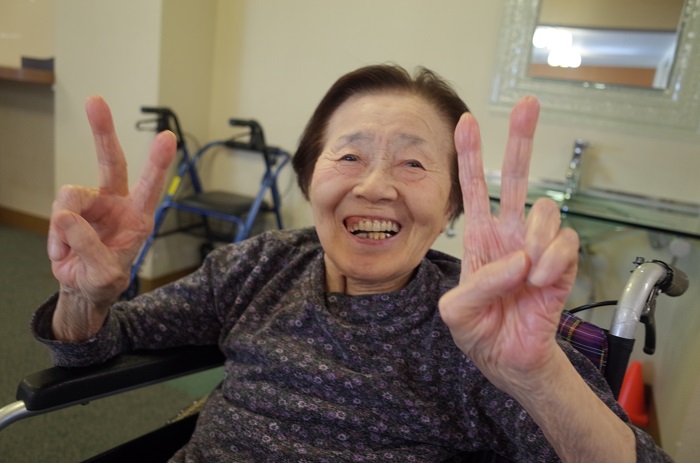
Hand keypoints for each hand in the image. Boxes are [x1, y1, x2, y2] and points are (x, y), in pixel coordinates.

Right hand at [48, 96, 175, 306]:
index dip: (158, 162)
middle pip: (110, 161)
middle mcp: (117, 203)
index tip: (167, 137)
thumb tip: (66, 217)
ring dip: (65, 227)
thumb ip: (89, 247)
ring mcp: (92, 204)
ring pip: (70, 196)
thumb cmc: (104, 279)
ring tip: (70, 252)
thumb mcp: (105, 273)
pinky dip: (56, 237)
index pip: (150, 186)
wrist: (82, 288)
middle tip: (95, 100)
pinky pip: (56, 214)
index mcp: (138, 216)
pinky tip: (63, 251)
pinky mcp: (70, 210)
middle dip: (103, 131)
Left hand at [439, 96, 579, 392]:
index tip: (465, 121)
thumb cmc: (478, 331)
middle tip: (527, 104)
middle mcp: (509, 235)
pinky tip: (540, 279)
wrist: (506, 361)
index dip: (470, 155)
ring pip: (547, 210)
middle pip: (518, 178)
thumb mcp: (456, 311)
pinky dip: (553, 260)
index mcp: (480, 238)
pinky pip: (564, 244)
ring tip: (527, 269)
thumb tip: (518, 259)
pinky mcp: (561, 266)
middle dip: (521, 140)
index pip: (474, 188)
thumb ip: (478, 285)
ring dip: (536, 236)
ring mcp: (537, 248)